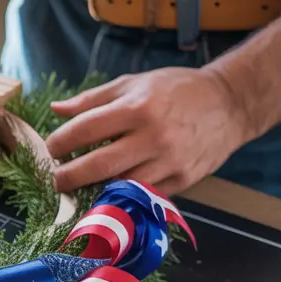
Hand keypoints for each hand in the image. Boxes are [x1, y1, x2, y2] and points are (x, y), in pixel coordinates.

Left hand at [45, 67, 252, 195]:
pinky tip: (108, 193)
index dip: (60, 143)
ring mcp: (169, 162)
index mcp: (136, 108)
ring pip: (120, 187)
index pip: (85, 130)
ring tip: (79, 187)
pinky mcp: (182, 180)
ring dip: (93, 190)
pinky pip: (143, 196)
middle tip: (55, 180)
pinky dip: (123, 197)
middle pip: (98, 166)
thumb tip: (56, 110)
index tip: (50, 150)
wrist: (230, 104)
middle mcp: (153, 137)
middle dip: (68, 177)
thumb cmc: (176, 90)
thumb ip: (92, 99)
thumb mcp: (133, 84)